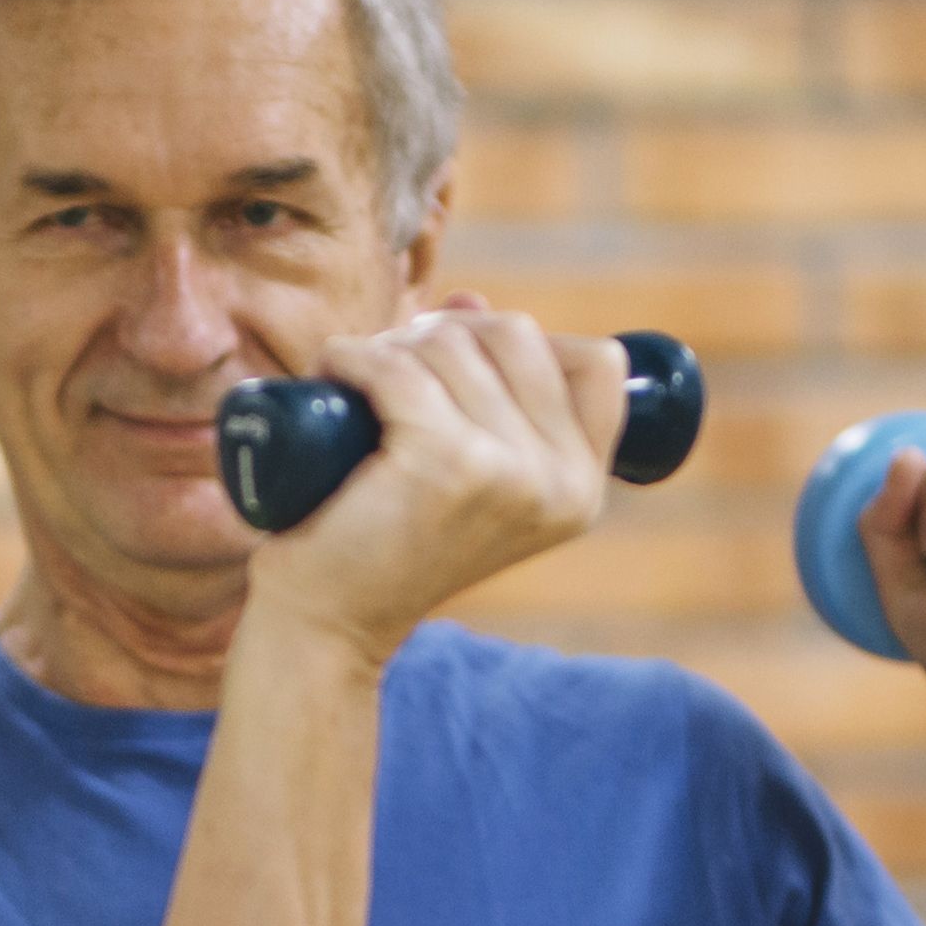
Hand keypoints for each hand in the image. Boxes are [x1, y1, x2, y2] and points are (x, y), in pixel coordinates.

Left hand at [246, 298, 618, 673]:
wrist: (328, 624)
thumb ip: (485, 389)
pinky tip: (331, 371)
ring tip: (355, 383)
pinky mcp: (445, 462)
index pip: (597, 363)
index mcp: (583, 488)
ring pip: (454, 345)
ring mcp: (509, 472)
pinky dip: (352, 356)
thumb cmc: (387, 541)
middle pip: (518, 335)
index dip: (526, 343)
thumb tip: (469, 301)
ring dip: (393, 346)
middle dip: (447, 334)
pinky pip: (398, 369)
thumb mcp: (463, 466)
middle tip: (389, 370)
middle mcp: (562, 483)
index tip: (462, 365)